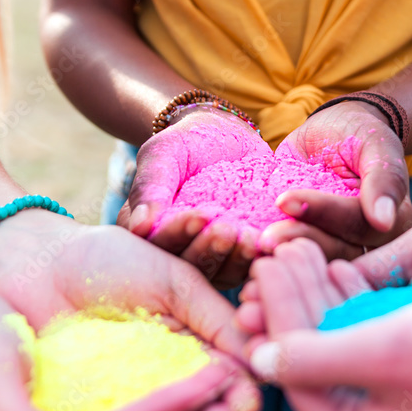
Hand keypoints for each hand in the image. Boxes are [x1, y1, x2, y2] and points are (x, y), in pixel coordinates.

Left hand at [0, 211, 263, 410]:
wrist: (35, 262)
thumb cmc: (109, 261)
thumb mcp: (174, 282)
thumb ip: (216, 318)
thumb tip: (260, 359)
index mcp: (193, 349)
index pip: (226, 381)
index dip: (238, 397)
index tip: (242, 406)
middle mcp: (166, 380)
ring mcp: (129, 401)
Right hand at [118, 108, 271, 288]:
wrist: (224, 138)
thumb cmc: (186, 144)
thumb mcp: (163, 155)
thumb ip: (150, 187)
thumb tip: (139, 226)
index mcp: (151, 235)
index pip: (160, 244)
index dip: (179, 233)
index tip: (198, 216)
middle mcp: (179, 254)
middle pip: (191, 265)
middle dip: (210, 249)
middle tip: (228, 230)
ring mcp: (213, 260)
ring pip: (222, 272)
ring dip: (236, 258)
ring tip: (251, 238)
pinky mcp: (241, 257)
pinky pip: (250, 266)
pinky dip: (261, 256)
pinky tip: (272, 242)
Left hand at [241, 239, 411, 410]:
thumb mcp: (383, 351)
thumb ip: (313, 358)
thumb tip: (258, 362)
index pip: (295, 373)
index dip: (275, 314)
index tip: (261, 265)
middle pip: (317, 364)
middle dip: (295, 303)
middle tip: (273, 253)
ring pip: (345, 353)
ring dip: (323, 301)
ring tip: (301, 250)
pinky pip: (375, 352)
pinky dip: (357, 312)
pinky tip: (341, 271)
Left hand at [260, 102, 411, 258]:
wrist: (333, 132)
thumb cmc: (359, 134)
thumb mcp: (376, 144)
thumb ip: (383, 179)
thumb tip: (383, 221)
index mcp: (389, 224)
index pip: (356, 226)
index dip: (323, 215)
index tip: (286, 201)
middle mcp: (363, 243)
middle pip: (333, 251)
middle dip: (297, 240)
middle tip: (264, 236)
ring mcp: (332, 246)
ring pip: (310, 259)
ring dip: (280, 252)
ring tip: (251, 243)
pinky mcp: (304, 243)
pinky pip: (289, 255)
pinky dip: (266, 255)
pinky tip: (244, 246)